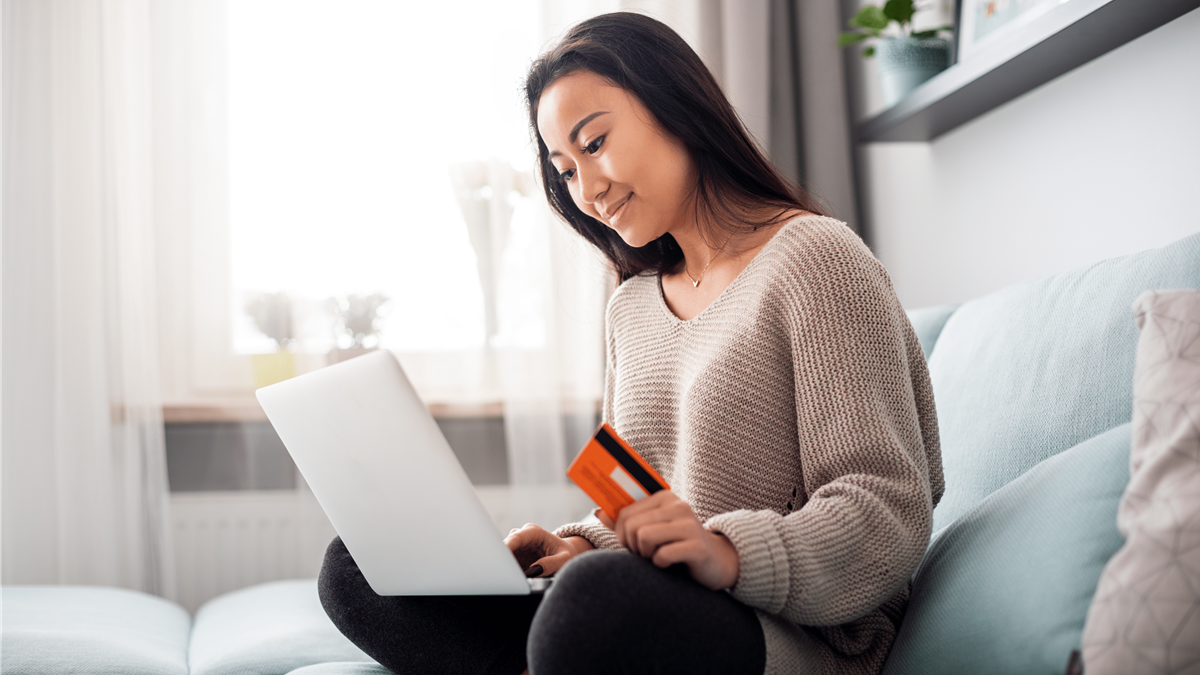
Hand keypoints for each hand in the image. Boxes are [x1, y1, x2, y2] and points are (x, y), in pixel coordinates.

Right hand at [504, 523, 593, 577]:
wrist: (566, 555)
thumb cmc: (567, 555)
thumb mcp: (564, 560)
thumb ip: (550, 564)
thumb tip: (532, 571)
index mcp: (534, 532)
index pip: (515, 537)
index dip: (505, 547)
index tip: (499, 559)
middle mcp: (522, 537)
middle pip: (505, 547)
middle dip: (504, 561)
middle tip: (506, 577)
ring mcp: (516, 546)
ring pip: (503, 557)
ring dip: (506, 569)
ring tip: (515, 581)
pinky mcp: (514, 557)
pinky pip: (507, 564)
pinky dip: (509, 573)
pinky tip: (516, 580)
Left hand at [598, 490, 739, 590]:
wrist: (717, 562)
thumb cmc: (677, 546)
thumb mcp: (652, 530)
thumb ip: (625, 521)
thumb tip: (599, 511)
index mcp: (665, 498)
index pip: (625, 512)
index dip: (621, 533)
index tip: (632, 543)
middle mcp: (678, 506)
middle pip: (632, 526)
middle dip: (633, 546)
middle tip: (646, 553)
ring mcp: (689, 525)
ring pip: (643, 537)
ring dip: (646, 555)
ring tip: (658, 557)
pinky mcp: (697, 546)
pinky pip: (662, 555)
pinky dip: (661, 564)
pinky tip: (672, 564)